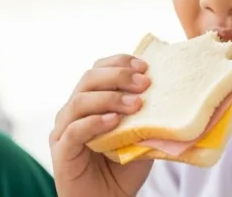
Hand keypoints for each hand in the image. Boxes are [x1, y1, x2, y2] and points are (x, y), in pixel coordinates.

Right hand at [50, 55, 152, 196]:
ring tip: (135, 104)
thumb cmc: (123, 170)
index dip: (119, 62)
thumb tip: (170, 96)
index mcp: (91, 102)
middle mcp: (74, 111)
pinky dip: (94, 122)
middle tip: (144, 84)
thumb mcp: (140, 137)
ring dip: (110, 98)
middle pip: (89, 79)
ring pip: (79, 101)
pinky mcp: (61, 151)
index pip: (99, 69)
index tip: (144, 66)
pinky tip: (114, 122)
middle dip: (118, 76)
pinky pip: (73, 131)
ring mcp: (64, 130)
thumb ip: (147, 117)